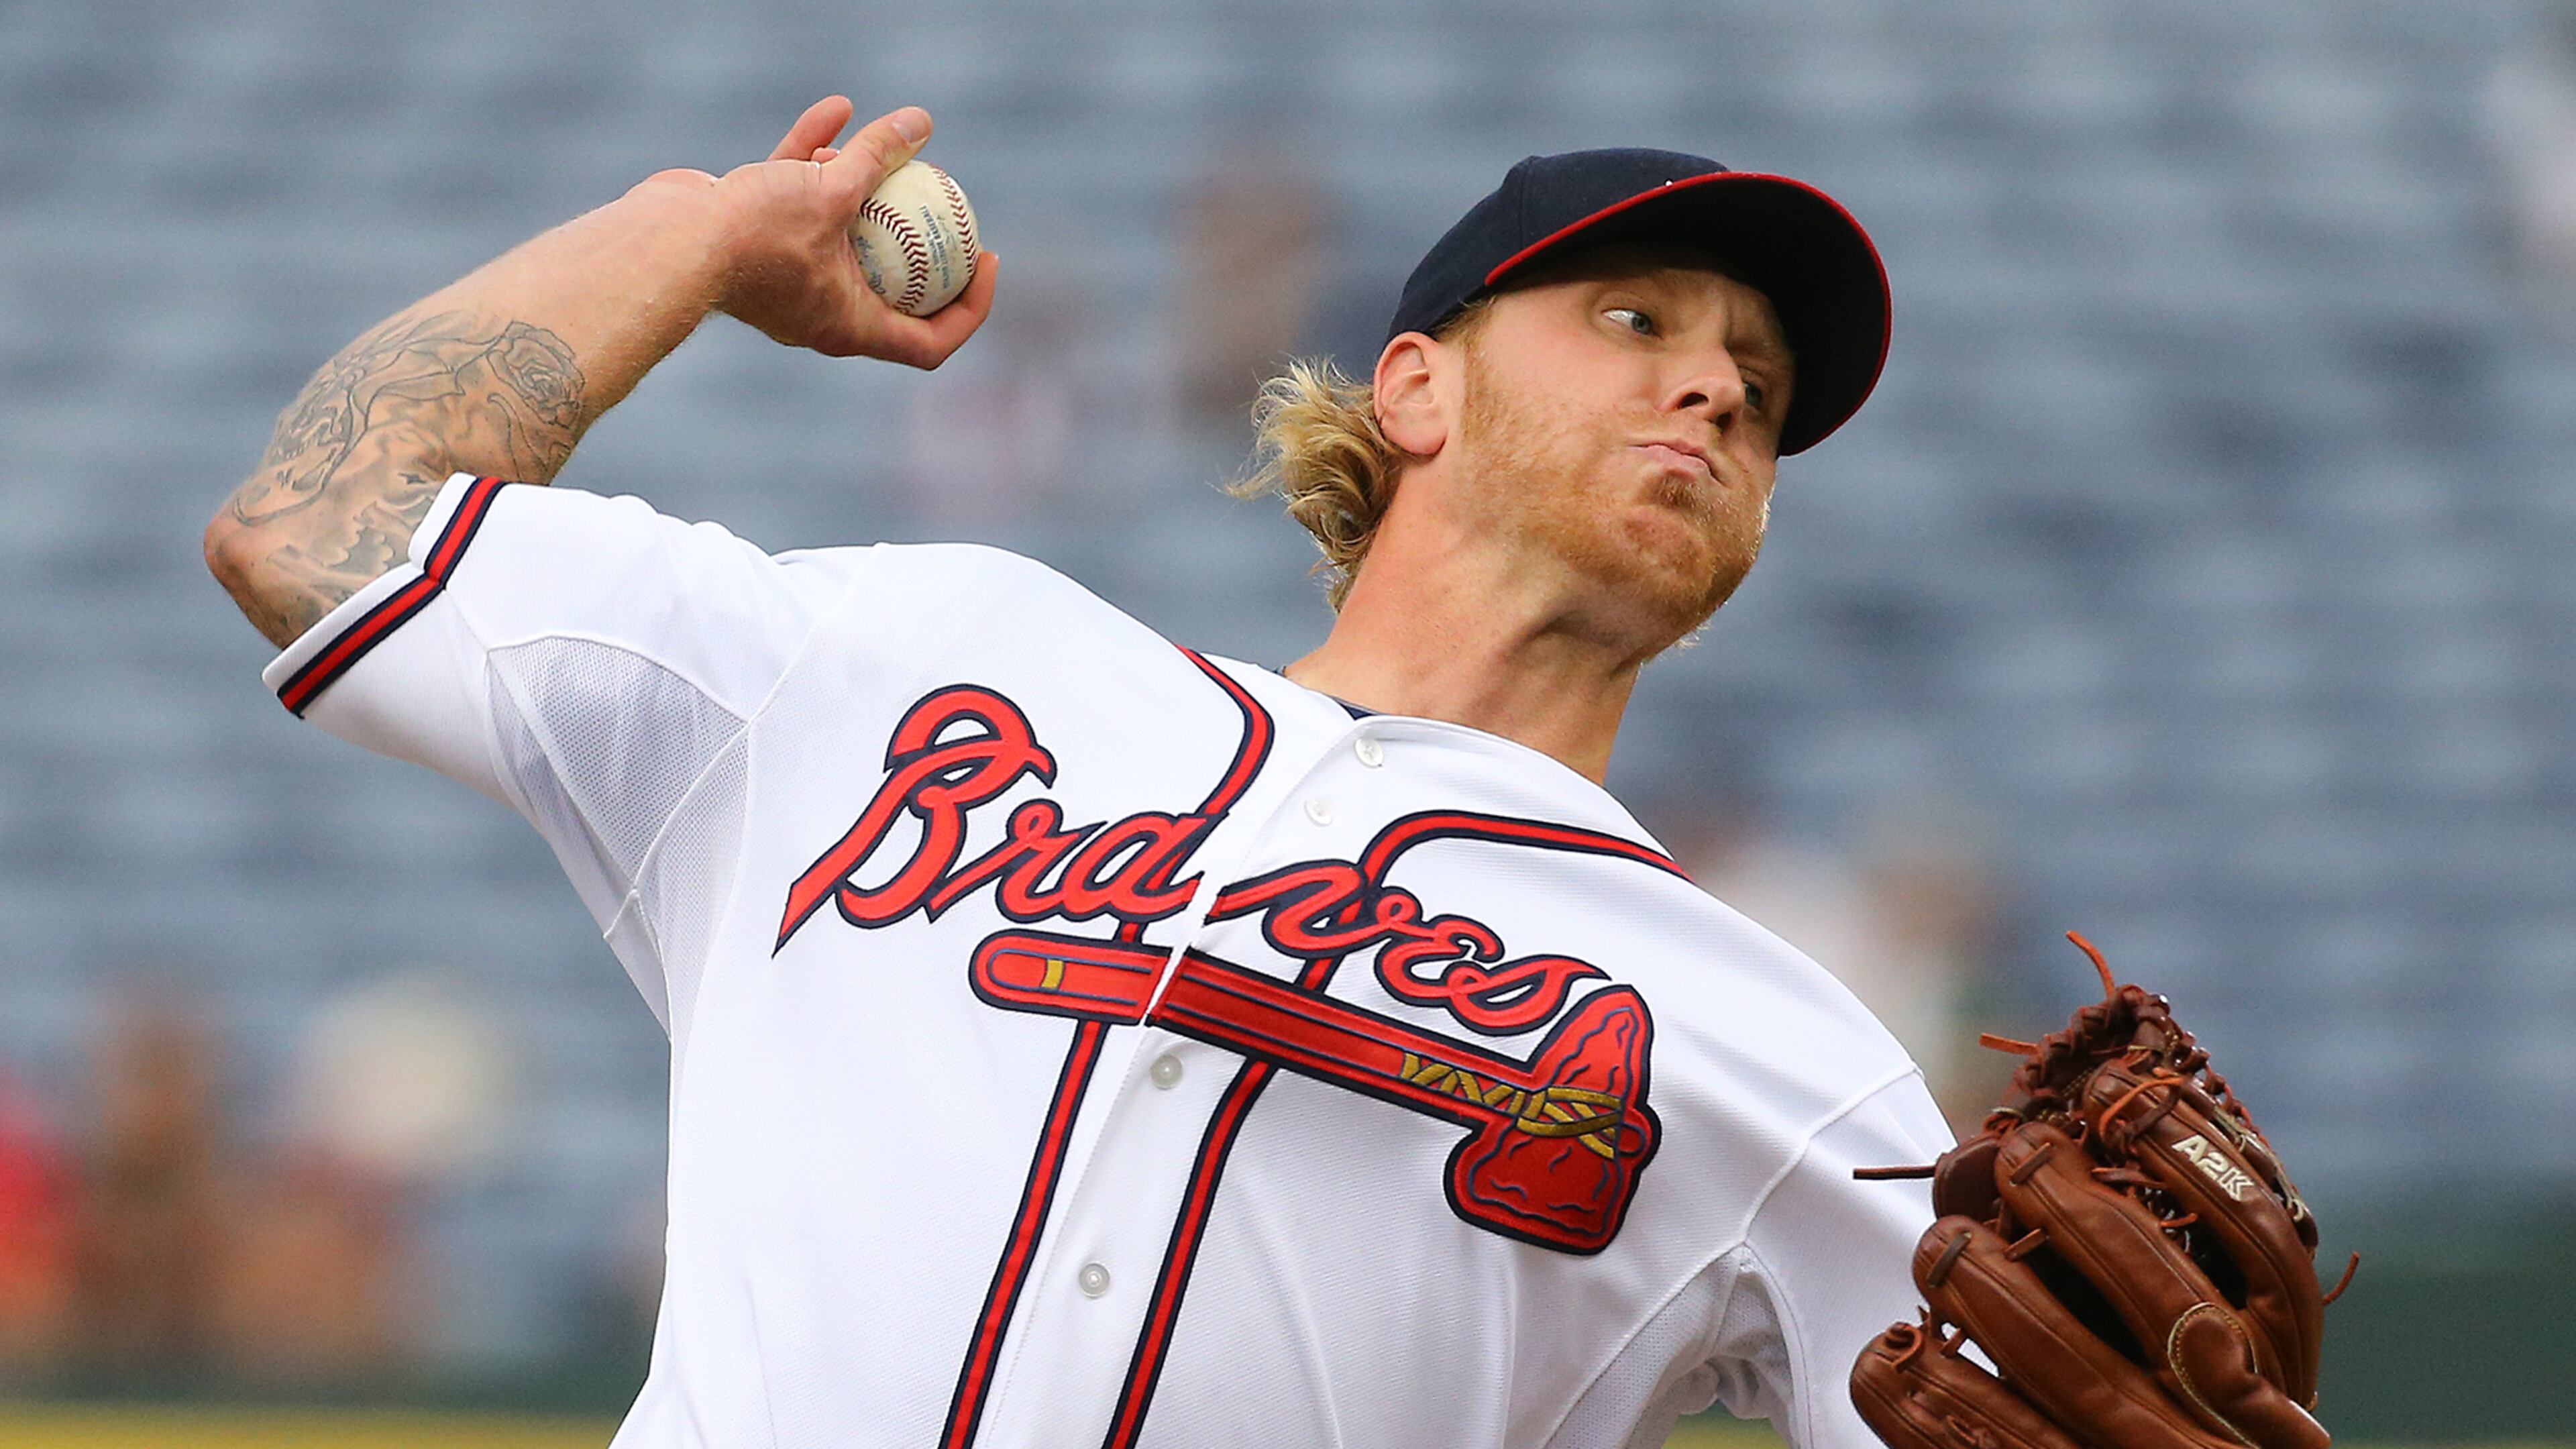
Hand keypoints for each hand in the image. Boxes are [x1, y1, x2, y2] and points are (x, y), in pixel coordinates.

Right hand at [656, 96, 998, 367]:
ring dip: (862, 188)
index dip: (971, 307)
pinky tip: (835, 110)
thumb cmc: (752, 235)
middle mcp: (822, 312)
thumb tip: (922, 124)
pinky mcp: (754, 242)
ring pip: (841, 233)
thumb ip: (878, 157)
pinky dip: (816, 161)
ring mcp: (787, 279)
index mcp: (851, 327)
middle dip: (921, 242)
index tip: (986, 258)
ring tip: (875, 143)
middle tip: (946, 200)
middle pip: (893, 286)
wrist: (664, 240)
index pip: (930, 342)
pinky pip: (798, 202)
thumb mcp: (831, 191)